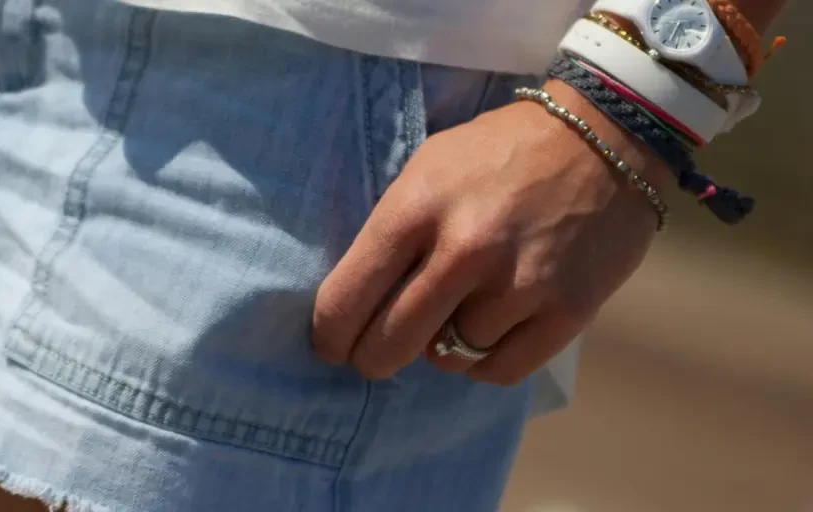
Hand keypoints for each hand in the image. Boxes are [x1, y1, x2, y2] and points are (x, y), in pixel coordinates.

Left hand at [312, 81, 669, 384]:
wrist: (605, 136)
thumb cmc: (500, 152)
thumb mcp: (427, 168)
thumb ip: (392, 231)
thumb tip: (356, 301)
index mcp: (416, 208)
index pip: (346, 299)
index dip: (329, 335)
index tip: (330, 344)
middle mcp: (464, 250)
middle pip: (388, 345)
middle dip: (371, 358)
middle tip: (374, 355)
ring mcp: (518, 284)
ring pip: (447, 359)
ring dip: (442, 346)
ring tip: (456, 313)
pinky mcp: (567, 311)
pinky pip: (499, 371)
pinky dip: (485, 360)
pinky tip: (489, 331)